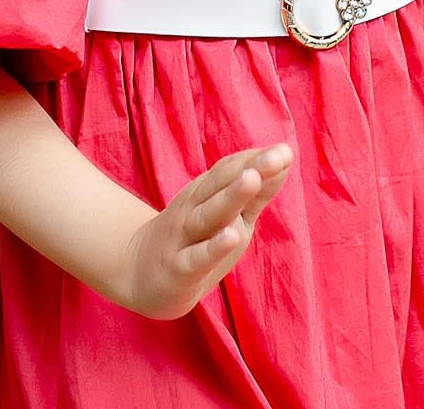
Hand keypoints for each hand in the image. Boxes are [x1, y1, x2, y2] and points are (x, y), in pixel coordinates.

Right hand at [112, 144, 293, 319]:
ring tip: (253, 179)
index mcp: (206, 194)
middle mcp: (193, 208)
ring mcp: (183, 237)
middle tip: (278, 154)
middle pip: (221, 184)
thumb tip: (285, 159)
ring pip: (209, 215)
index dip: (257, 160)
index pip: (231, 170)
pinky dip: (213, 247)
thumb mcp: (226, 214)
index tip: (286, 150)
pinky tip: (231, 236)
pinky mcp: (178, 269)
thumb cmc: (193, 240)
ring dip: (231, 196)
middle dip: (250, 168)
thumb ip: (255, 191)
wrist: (138, 273)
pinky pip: (196, 257)